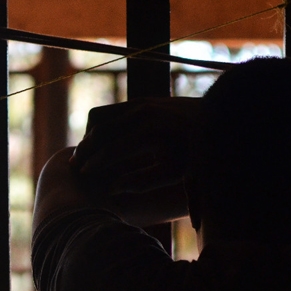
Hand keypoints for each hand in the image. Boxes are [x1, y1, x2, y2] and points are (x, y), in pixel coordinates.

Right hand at [71, 97, 202, 197]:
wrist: (215, 119)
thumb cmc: (196, 153)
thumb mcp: (174, 172)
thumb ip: (143, 182)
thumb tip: (113, 190)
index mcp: (152, 133)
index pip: (113, 149)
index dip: (96, 164)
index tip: (84, 176)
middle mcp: (143, 114)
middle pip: (100, 131)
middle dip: (85, 150)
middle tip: (76, 168)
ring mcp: (140, 104)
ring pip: (99, 118)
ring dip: (88, 136)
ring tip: (83, 156)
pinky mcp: (139, 101)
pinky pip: (108, 111)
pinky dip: (97, 126)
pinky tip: (97, 144)